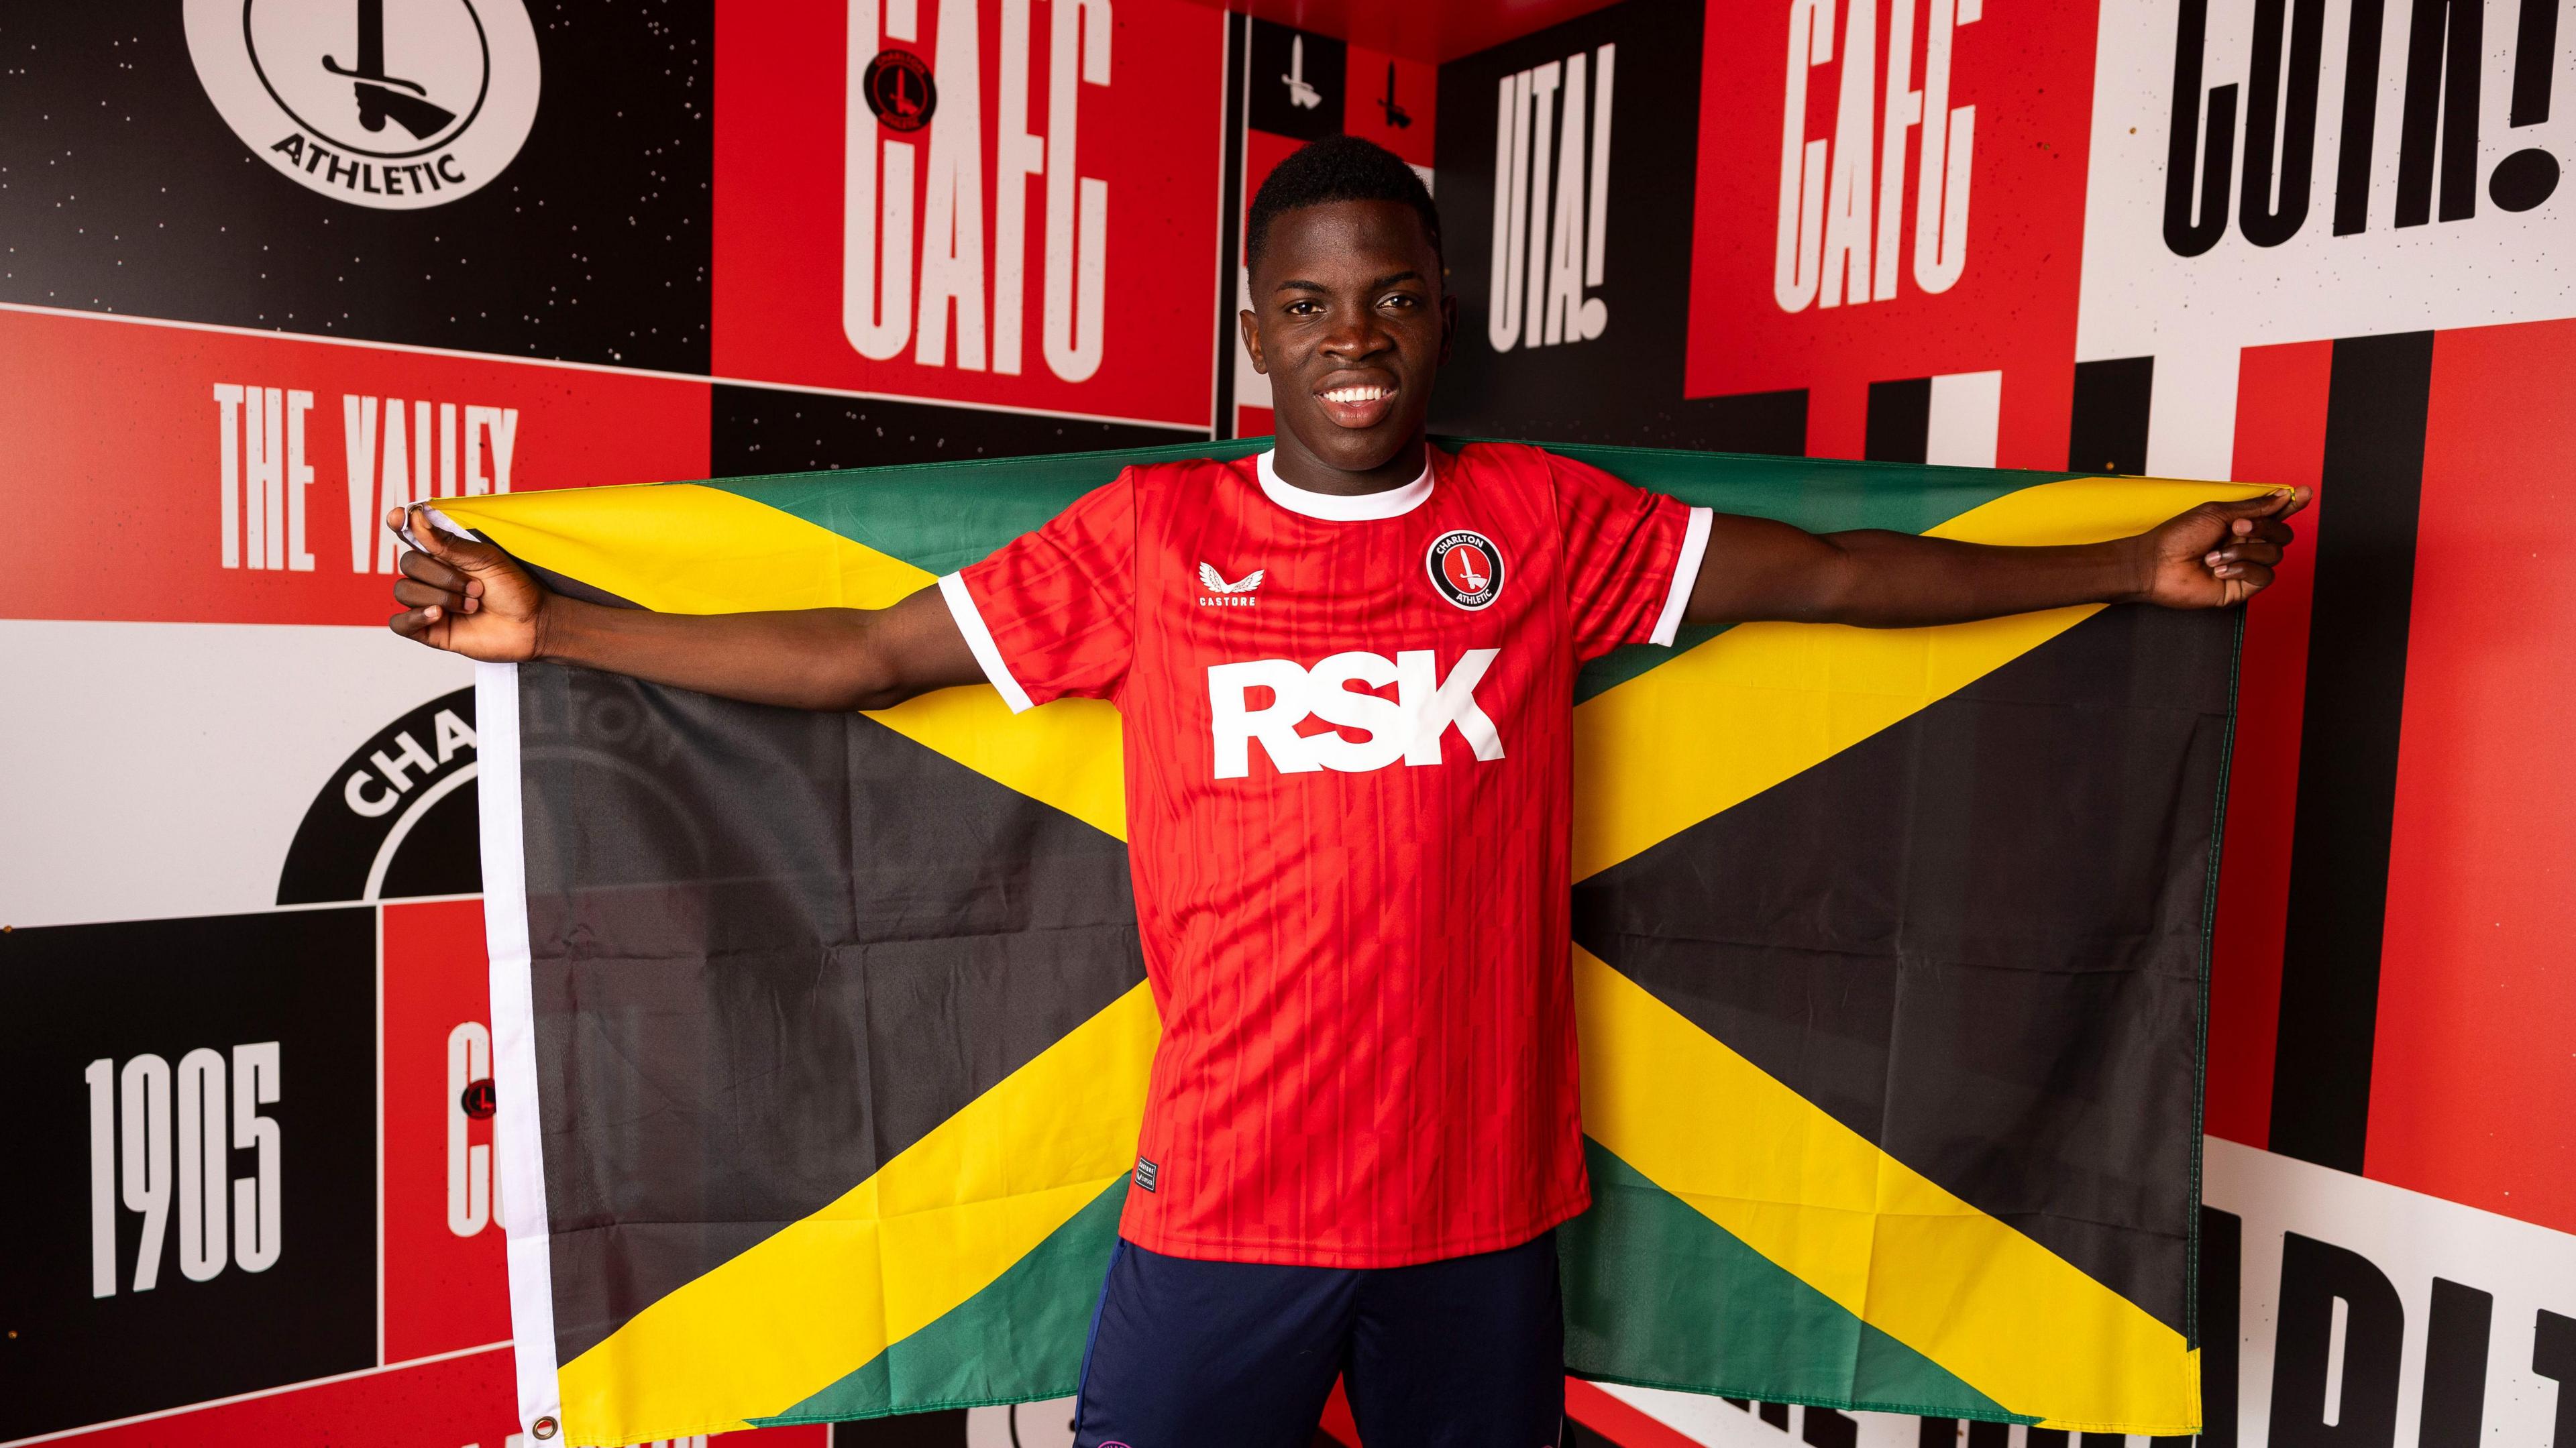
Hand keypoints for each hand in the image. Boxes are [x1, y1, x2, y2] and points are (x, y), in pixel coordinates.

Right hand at [386, 505, 547, 660]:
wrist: (532, 624)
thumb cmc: (513, 589)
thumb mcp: (485, 559)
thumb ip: (448, 543)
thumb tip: (417, 518)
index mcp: (444, 553)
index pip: (411, 535)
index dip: (401, 524)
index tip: (399, 518)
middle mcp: (432, 576)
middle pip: (408, 564)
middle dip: (444, 576)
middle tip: (477, 588)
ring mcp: (428, 602)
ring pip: (405, 591)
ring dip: (442, 597)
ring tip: (473, 606)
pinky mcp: (429, 630)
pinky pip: (400, 623)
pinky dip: (415, 617)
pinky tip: (438, 615)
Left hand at [2132, 488, 2310, 608]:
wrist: (2156, 565)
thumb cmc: (2178, 536)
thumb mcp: (2217, 513)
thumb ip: (2254, 507)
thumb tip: (2282, 495)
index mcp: (2241, 525)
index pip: (2276, 514)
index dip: (2293, 504)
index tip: (2305, 493)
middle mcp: (2247, 545)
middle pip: (2283, 535)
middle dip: (2264, 528)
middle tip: (2236, 528)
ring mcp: (2245, 567)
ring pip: (2275, 555)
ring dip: (2245, 551)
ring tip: (2214, 556)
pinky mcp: (2241, 589)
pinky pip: (2264, 576)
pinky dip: (2243, 569)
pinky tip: (2219, 570)